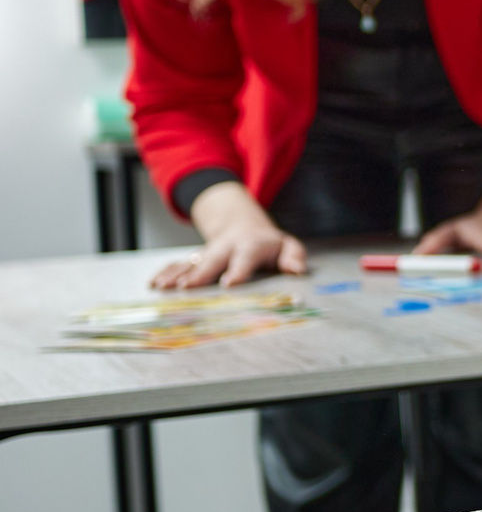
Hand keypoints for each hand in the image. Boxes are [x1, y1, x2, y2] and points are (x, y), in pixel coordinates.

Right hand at [153, 182, 306, 288]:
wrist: (242, 224)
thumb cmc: (269, 244)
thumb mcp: (287, 246)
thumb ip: (294, 256)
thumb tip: (298, 270)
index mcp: (250, 245)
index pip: (244, 258)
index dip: (237, 270)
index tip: (228, 283)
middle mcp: (225, 247)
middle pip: (212, 260)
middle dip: (199, 273)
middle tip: (186, 287)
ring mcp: (208, 252)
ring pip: (191, 262)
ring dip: (176, 274)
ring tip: (163, 287)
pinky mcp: (195, 258)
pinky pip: (178, 264)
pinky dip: (165, 272)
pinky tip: (153, 283)